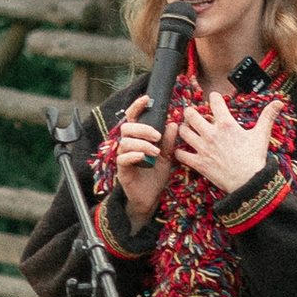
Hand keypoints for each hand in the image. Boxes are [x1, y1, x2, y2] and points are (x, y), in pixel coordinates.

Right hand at [111, 109, 169, 225]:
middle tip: (158, 136)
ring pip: (125, 142)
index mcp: (137, 138)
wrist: (151, 198)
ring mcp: (123, 157)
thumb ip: (169, 141)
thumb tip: (174, 124)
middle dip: (143, 129)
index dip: (137, 106)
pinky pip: (122, 158)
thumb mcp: (167, 156)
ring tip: (155, 152)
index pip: (133, 118)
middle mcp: (127, 145)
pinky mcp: (122, 170)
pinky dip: (133, 155)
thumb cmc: (156, 175)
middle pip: (127, 127)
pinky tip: (143, 157)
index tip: (147, 98)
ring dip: (142, 144)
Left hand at [172, 89, 275, 198]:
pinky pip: (180, 154)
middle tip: (191, 113)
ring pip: (183, 132)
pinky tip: (182, 150)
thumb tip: (279, 102)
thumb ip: (268, 116)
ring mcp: (203, 148)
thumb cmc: (255, 159)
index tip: (213, 97)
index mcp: (226, 125)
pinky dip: (179, 151)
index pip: (215, 102)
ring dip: (183, 129)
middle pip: (190, 114)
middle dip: (190, 112)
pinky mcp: (199, 163)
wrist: (249, 182)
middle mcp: (211, 134)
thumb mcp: (262, 135)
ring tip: (186, 129)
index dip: (213, 97)